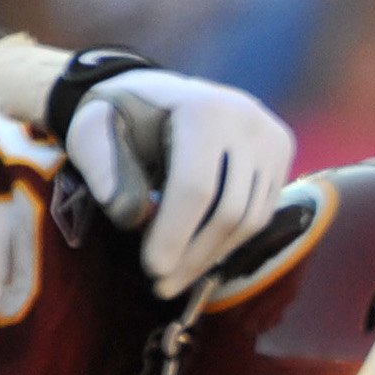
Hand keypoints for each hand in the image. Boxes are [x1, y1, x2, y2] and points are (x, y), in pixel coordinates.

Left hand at [66, 69, 292, 297]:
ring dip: (214, 255)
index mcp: (203, 109)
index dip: (175, 235)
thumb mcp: (93, 130)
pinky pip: (262, 212)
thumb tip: (135, 221)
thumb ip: (106, 171)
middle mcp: (249, 122)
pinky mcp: (281, 155)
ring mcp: (272, 138)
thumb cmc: (119, 112)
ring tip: (179, 275)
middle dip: (195, 255)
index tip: (152, 271)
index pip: (196, 187)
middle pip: (231, 209)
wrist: (153, 90)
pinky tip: (199, 250)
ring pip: (253, 218)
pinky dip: (230, 238)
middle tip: (164, 284)